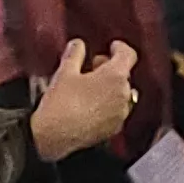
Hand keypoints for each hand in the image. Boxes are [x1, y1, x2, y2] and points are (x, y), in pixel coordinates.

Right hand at [28, 40, 137, 161]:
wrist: (54, 137)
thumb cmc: (61, 104)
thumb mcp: (65, 72)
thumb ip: (75, 54)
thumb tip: (78, 45)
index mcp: (115, 76)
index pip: (128, 55)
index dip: (120, 48)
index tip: (112, 47)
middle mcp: (124, 94)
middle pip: (124, 74)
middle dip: (110, 67)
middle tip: (93, 66)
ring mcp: (121, 112)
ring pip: (121, 93)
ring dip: (110, 86)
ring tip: (90, 87)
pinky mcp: (115, 127)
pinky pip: (117, 110)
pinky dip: (108, 103)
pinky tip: (90, 104)